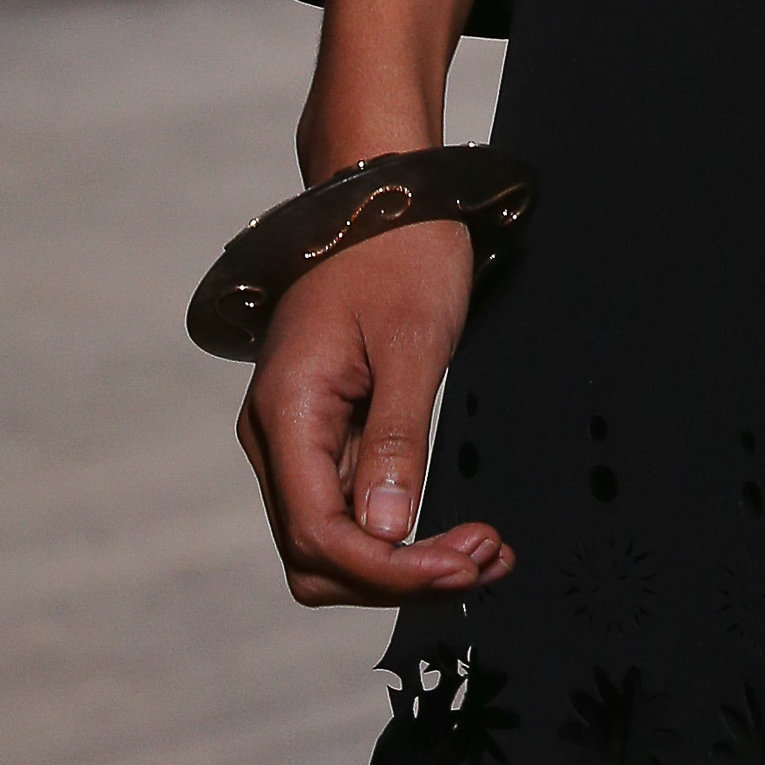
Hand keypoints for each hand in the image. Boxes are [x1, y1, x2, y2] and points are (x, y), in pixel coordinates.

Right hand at [237, 0, 504, 606]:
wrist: (386, 188)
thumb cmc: (400, 250)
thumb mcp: (412, 344)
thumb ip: (394, 442)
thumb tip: (385, 535)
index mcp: (287, 413)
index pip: (321, 536)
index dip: (391, 570)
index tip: (464, 565)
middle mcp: (277, 435)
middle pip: (320, 557)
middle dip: (400, 576)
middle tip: (487, 558)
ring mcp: (297, 436)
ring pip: (335, 542)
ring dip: (404, 562)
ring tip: (485, 552)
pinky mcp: (326, 431)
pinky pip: (350, 507)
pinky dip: (402, 530)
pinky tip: (457, 529)